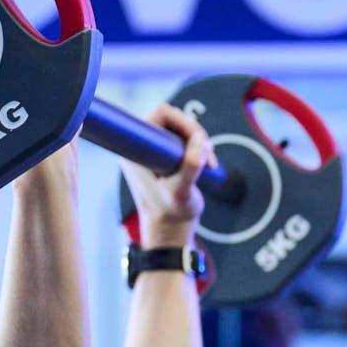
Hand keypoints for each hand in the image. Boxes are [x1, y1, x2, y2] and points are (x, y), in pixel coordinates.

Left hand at [124, 104, 211, 245]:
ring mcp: (155, 152)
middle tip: (207, 154)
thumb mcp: (181, 192)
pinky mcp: (166, 158)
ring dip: (200, 144)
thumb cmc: (171, 214)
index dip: (183, 121)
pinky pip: (185, 141)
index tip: (198, 139)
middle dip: (195, 134)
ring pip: (182, 130)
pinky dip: (199, 150)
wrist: (170, 230)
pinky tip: (206, 165)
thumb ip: (189, 167)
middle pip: (173, 120)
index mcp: (138, 150)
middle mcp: (144, 147)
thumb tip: (201, 144)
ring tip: (209, 164)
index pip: (160, 115)